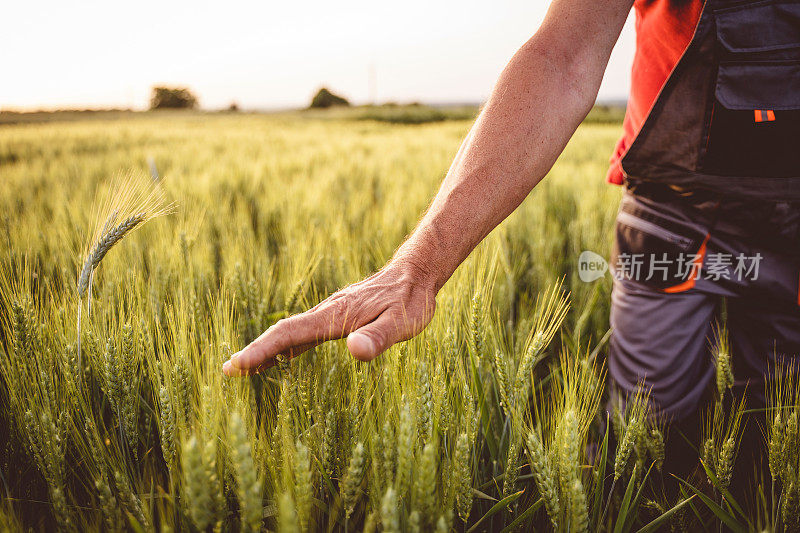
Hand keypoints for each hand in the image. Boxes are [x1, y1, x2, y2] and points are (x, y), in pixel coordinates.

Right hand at [222, 260, 436, 375]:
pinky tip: (283, 357)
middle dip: (255, 350)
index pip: (289, 334)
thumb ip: (377, 338)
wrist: (417, 272)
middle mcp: (327, 312)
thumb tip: (354, 351)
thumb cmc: (410, 301)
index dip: (261, 350)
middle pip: (283, 332)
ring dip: (268, 348)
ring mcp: (331, 312)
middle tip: (228, 370)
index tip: (236, 365)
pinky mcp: (338, 315)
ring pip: (292, 331)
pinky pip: (305, 331)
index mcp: (335, 316)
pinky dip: (287, 345)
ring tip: (245, 367)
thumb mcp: (401, 323)